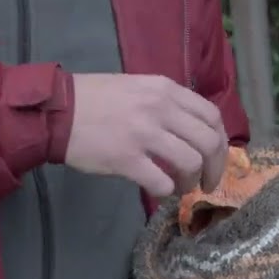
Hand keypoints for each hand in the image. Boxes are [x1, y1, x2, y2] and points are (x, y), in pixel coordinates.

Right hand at [63, 73, 227, 197]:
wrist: (57, 111)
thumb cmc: (96, 98)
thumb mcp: (138, 86)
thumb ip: (167, 103)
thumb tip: (192, 130)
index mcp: (166, 90)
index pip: (212, 116)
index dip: (221, 142)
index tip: (216, 159)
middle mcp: (160, 108)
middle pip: (209, 142)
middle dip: (214, 168)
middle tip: (206, 183)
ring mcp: (144, 134)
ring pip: (191, 163)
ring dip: (192, 182)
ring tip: (182, 188)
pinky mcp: (126, 159)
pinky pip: (162, 182)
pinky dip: (167, 192)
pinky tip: (160, 191)